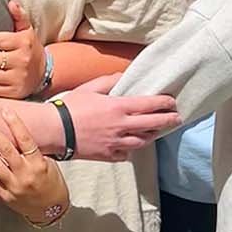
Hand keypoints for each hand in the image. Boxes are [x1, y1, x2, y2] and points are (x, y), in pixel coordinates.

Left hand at [0, 110, 68, 224]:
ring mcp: (13, 187)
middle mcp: (25, 175)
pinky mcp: (5, 196)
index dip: (15, 125)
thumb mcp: (49, 164)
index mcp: (38, 165)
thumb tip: (17, 133)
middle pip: (7, 152)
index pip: (26, 141)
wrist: (51, 211)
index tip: (6, 111)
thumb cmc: (52, 184)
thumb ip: (32, 152)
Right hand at [55, 73, 180, 161]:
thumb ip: (109, 81)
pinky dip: (130, 149)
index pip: (149, 105)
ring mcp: (116, 143)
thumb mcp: (90, 88)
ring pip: (142, 142)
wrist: (55, 131)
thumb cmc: (70, 107)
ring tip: (156, 131)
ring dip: (151, 135)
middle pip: (152, 125)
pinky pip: (126, 154)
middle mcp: (121, 127)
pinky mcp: (108, 155)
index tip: (173, 102)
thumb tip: (124, 75)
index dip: (164, 103)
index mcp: (118, 107)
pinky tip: (130, 145)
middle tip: (176, 118)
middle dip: (167, 121)